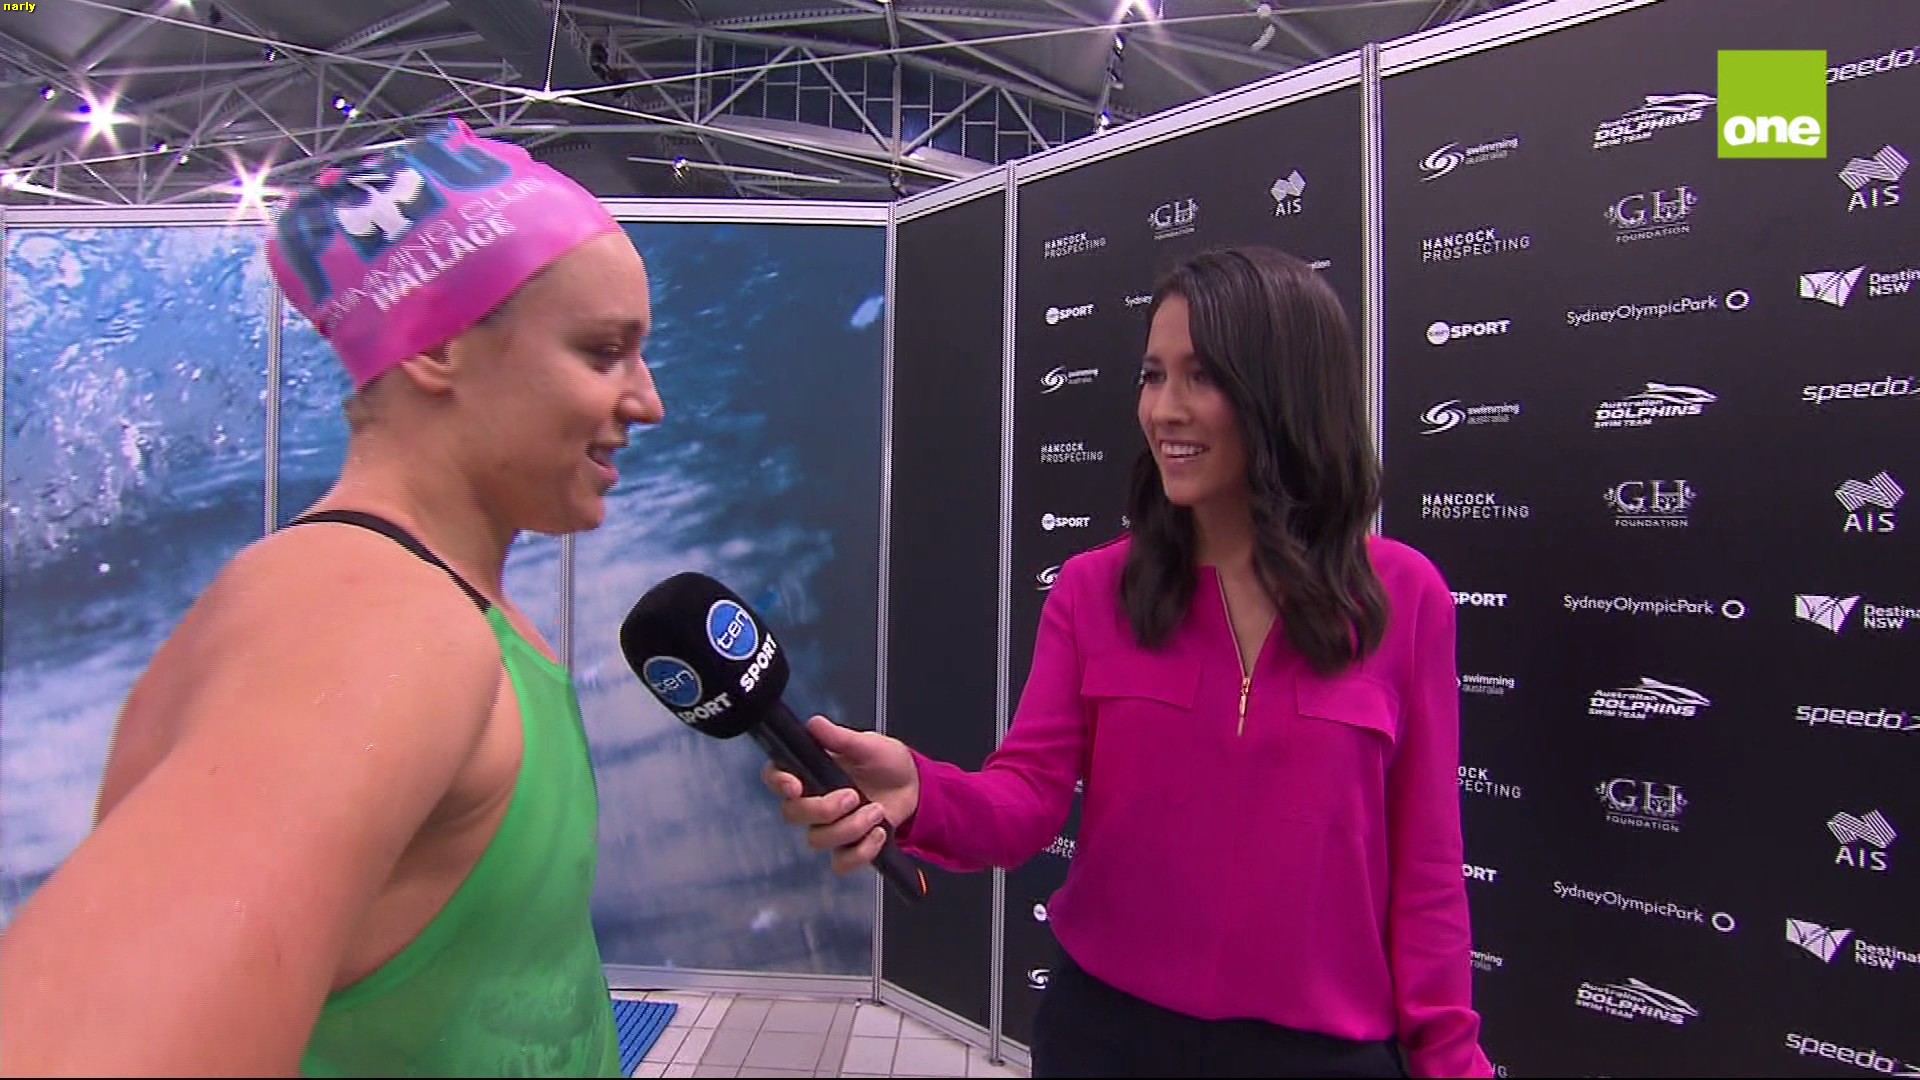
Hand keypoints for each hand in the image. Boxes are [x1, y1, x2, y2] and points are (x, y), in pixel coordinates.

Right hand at [761, 715, 919, 874]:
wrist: (916, 786)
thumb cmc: (886, 761)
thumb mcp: (868, 744)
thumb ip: (841, 738)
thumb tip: (814, 724)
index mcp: (810, 771)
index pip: (776, 776)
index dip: (778, 782)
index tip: (795, 786)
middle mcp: (813, 800)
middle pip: (792, 814)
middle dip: (821, 809)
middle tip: (853, 796)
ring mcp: (830, 826)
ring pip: (817, 840)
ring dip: (849, 828)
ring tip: (877, 811)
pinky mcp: (848, 847)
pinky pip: (841, 863)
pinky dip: (861, 852)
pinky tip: (880, 834)